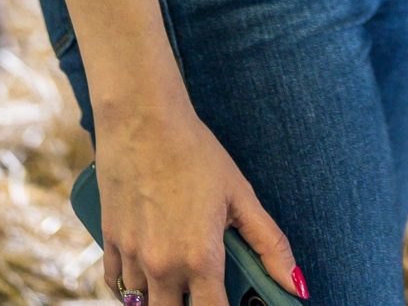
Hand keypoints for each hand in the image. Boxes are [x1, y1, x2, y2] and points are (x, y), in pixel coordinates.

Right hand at [96, 106, 303, 305]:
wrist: (141, 119)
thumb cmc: (195, 152)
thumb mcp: (240, 195)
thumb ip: (269, 244)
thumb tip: (297, 286)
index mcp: (200, 259)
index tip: (232, 303)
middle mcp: (163, 267)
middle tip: (202, 286)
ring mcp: (132, 256)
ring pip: (142, 304)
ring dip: (161, 296)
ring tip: (177, 277)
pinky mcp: (110, 241)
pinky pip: (115, 285)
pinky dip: (130, 287)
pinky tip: (146, 274)